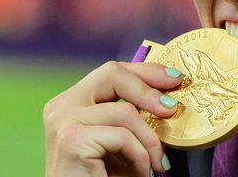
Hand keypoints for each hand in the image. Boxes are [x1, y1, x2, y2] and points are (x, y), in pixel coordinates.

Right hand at [44, 61, 183, 176]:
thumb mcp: (122, 140)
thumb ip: (134, 114)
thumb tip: (170, 90)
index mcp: (72, 101)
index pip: (111, 72)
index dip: (146, 71)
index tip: (175, 79)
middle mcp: (62, 106)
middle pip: (112, 74)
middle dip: (149, 90)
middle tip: (173, 110)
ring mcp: (62, 121)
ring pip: (125, 111)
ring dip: (149, 142)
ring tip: (155, 165)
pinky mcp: (70, 140)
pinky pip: (122, 136)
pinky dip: (140, 157)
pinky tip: (141, 174)